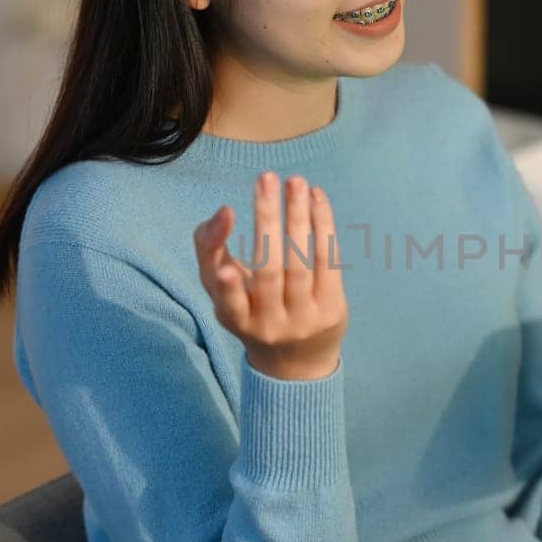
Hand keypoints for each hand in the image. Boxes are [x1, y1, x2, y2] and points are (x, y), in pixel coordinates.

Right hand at [193, 172, 347, 380]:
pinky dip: (323, 227)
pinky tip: (316, 198)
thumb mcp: (221, 290)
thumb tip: (223, 213)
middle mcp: (269, 324)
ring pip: (301, 263)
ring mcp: (303, 320)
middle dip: (266, 220)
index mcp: (235, 320)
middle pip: (269, 270)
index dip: (226, 270)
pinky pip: (328, 262)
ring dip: (298, 217)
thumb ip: (210, 251)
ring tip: (295, 181)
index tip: (225, 223)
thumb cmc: (251, 311)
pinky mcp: (332, 311)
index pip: (228, 298)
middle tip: (265, 178)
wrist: (296, 364)